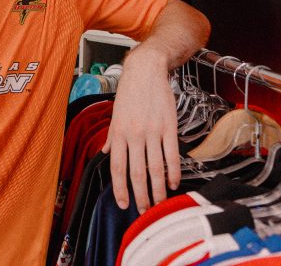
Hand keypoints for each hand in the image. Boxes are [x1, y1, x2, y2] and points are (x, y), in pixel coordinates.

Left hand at [101, 48, 180, 212]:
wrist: (146, 70)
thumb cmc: (129, 92)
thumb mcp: (115, 114)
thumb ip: (111, 136)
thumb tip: (106, 152)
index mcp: (119, 133)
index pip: (117, 168)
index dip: (120, 189)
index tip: (124, 203)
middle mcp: (134, 134)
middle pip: (137, 173)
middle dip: (141, 195)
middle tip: (145, 210)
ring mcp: (152, 131)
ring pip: (155, 167)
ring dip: (159, 189)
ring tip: (161, 202)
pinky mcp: (169, 126)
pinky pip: (172, 154)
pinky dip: (173, 171)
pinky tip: (174, 182)